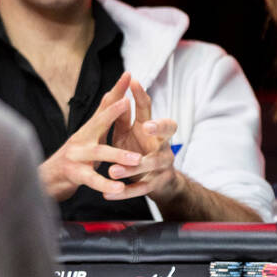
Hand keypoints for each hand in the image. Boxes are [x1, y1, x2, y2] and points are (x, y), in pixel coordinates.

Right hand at [38, 73, 142, 201]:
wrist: (48, 179)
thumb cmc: (74, 156)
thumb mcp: (88, 136)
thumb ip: (101, 119)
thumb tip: (112, 94)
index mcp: (88, 129)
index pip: (104, 106)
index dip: (116, 90)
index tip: (128, 74)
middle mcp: (81, 138)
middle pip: (98, 122)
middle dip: (113, 111)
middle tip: (128, 101)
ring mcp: (76, 156)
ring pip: (99, 153)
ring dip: (118, 155)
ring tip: (136, 159)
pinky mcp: (74, 174)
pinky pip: (92, 180)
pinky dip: (106, 184)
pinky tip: (119, 189)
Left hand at [104, 78, 181, 202]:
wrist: (158, 182)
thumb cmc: (138, 150)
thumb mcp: (127, 133)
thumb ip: (122, 118)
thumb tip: (114, 94)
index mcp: (151, 128)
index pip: (149, 108)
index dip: (142, 95)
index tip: (134, 82)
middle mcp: (162, 143)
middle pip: (168, 131)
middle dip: (159, 127)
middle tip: (147, 126)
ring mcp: (163, 164)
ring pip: (151, 164)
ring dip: (132, 167)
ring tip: (112, 171)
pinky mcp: (157, 184)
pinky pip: (141, 189)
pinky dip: (124, 193)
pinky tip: (107, 194)